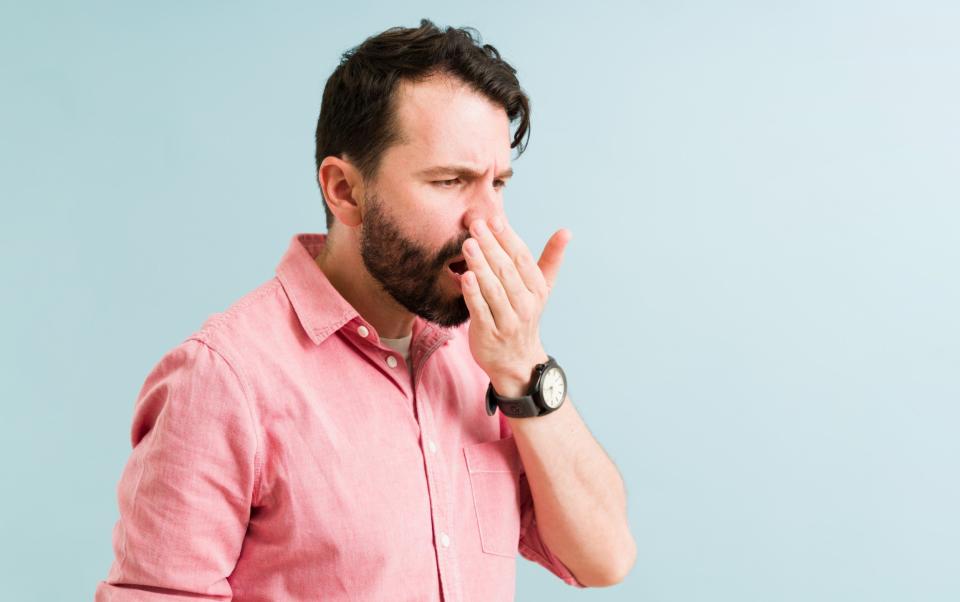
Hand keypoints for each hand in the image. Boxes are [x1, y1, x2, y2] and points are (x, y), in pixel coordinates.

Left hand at [460, 216, 570, 397]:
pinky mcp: (489, 334)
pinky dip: (473, 293)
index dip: (509, 238)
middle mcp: (525, 305)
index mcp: (537, 290)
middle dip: (491, 246)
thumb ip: (550, 259)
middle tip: (476, 225)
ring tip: (468, 244)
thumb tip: (567, 231)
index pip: (522, 259)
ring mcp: (508, 321)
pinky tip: (465, 276)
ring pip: (494, 289)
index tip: (495, 219)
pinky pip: (481, 310)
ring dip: (481, 265)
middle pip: (507, 271)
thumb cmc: (524, 315)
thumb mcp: (540, 289)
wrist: (516, 361)